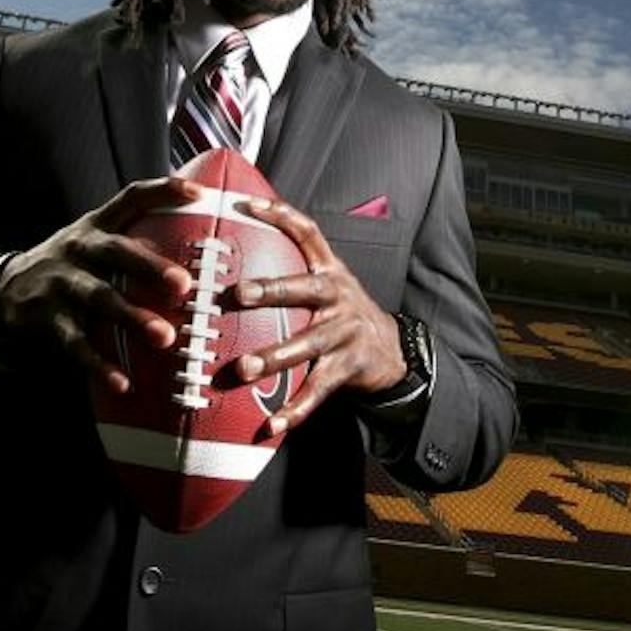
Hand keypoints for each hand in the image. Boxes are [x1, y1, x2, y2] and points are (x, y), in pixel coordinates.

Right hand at [0, 176, 199, 393]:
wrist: (5, 288)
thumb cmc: (72, 264)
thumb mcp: (93, 240)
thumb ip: (135, 238)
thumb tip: (200, 243)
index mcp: (96, 226)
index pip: (131, 198)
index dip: (163, 191)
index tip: (198, 192)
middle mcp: (78, 248)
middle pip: (115, 252)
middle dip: (150, 266)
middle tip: (183, 285)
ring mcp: (60, 282)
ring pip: (98, 298)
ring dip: (131, 318)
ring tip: (164, 338)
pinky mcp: (47, 318)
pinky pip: (75, 343)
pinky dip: (99, 363)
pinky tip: (122, 382)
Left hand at [222, 196, 405, 437]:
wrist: (393, 351)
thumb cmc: (342, 313)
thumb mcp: (328, 283)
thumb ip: (293, 265)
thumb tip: (242, 236)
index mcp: (330, 271)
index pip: (307, 232)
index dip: (279, 215)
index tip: (245, 204)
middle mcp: (339, 297)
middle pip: (304, 290)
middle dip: (270, 291)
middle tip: (238, 294)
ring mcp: (345, 334)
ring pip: (308, 346)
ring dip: (275, 358)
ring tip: (244, 369)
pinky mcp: (348, 369)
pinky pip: (318, 391)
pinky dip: (295, 410)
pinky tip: (271, 426)